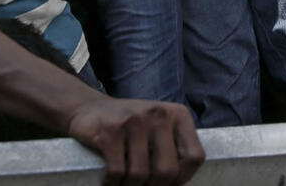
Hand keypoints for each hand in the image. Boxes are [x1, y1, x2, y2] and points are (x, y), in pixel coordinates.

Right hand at [66, 97, 203, 185]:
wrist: (90, 108)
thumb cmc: (131, 127)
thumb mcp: (159, 128)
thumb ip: (173, 150)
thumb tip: (176, 185)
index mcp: (178, 114)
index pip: (195, 157)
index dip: (183, 178)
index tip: (168, 183)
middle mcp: (159, 114)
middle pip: (167, 171)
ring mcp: (134, 121)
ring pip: (140, 175)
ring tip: (125, 183)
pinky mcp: (110, 131)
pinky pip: (116, 171)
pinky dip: (112, 183)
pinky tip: (109, 179)